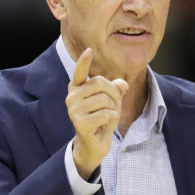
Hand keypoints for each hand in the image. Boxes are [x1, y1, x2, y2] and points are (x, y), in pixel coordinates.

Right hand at [66, 48, 128, 178]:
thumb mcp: (112, 102)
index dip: (84, 62)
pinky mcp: (79, 122)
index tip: (89, 50)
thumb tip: (122, 84)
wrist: (95, 143)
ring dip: (113, 108)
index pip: (80, 72)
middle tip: (113, 105)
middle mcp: (72, 97)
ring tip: (107, 117)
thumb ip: (117, 90)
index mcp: (77, 89)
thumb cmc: (102, 119)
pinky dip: (111, 118)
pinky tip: (104, 124)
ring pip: (104, 99)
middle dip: (113, 93)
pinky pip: (106, 113)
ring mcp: (73, 110)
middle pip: (100, 83)